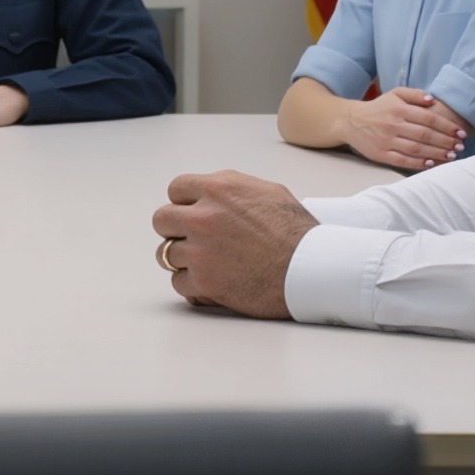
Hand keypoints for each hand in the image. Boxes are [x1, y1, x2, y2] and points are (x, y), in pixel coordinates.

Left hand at [151, 172, 316, 318]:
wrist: (312, 269)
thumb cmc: (297, 232)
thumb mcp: (267, 191)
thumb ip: (232, 189)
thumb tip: (215, 192)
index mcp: (219, 189)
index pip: (176, 189)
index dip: (184, 203)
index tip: (191, 213)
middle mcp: (203, 217)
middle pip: (162, 220)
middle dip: (175, 229)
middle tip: (193, 239)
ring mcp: (199, 251)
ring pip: (166, 254)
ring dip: (183, 259)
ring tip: (205, 264)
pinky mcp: (204, 282)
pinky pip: (179, 283)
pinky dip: (192, 285)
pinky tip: (210, 283)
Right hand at [342, 88, 467, 170]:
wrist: (350, 121)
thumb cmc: (379, 108)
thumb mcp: (395, 94)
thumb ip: (415, 94)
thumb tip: (433, 100)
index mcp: (398, 109)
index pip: (429, 118)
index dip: (447, 126)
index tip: (461, 133)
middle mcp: (392, 124)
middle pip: (425, 135)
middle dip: (446, 141)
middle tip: (460, 146)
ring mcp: (386, 140)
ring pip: (416, 148)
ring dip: (436, 153)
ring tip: (451, 156)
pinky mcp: (380, 154)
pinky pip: (402, 160)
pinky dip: (418, 163)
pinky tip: (431, 163)